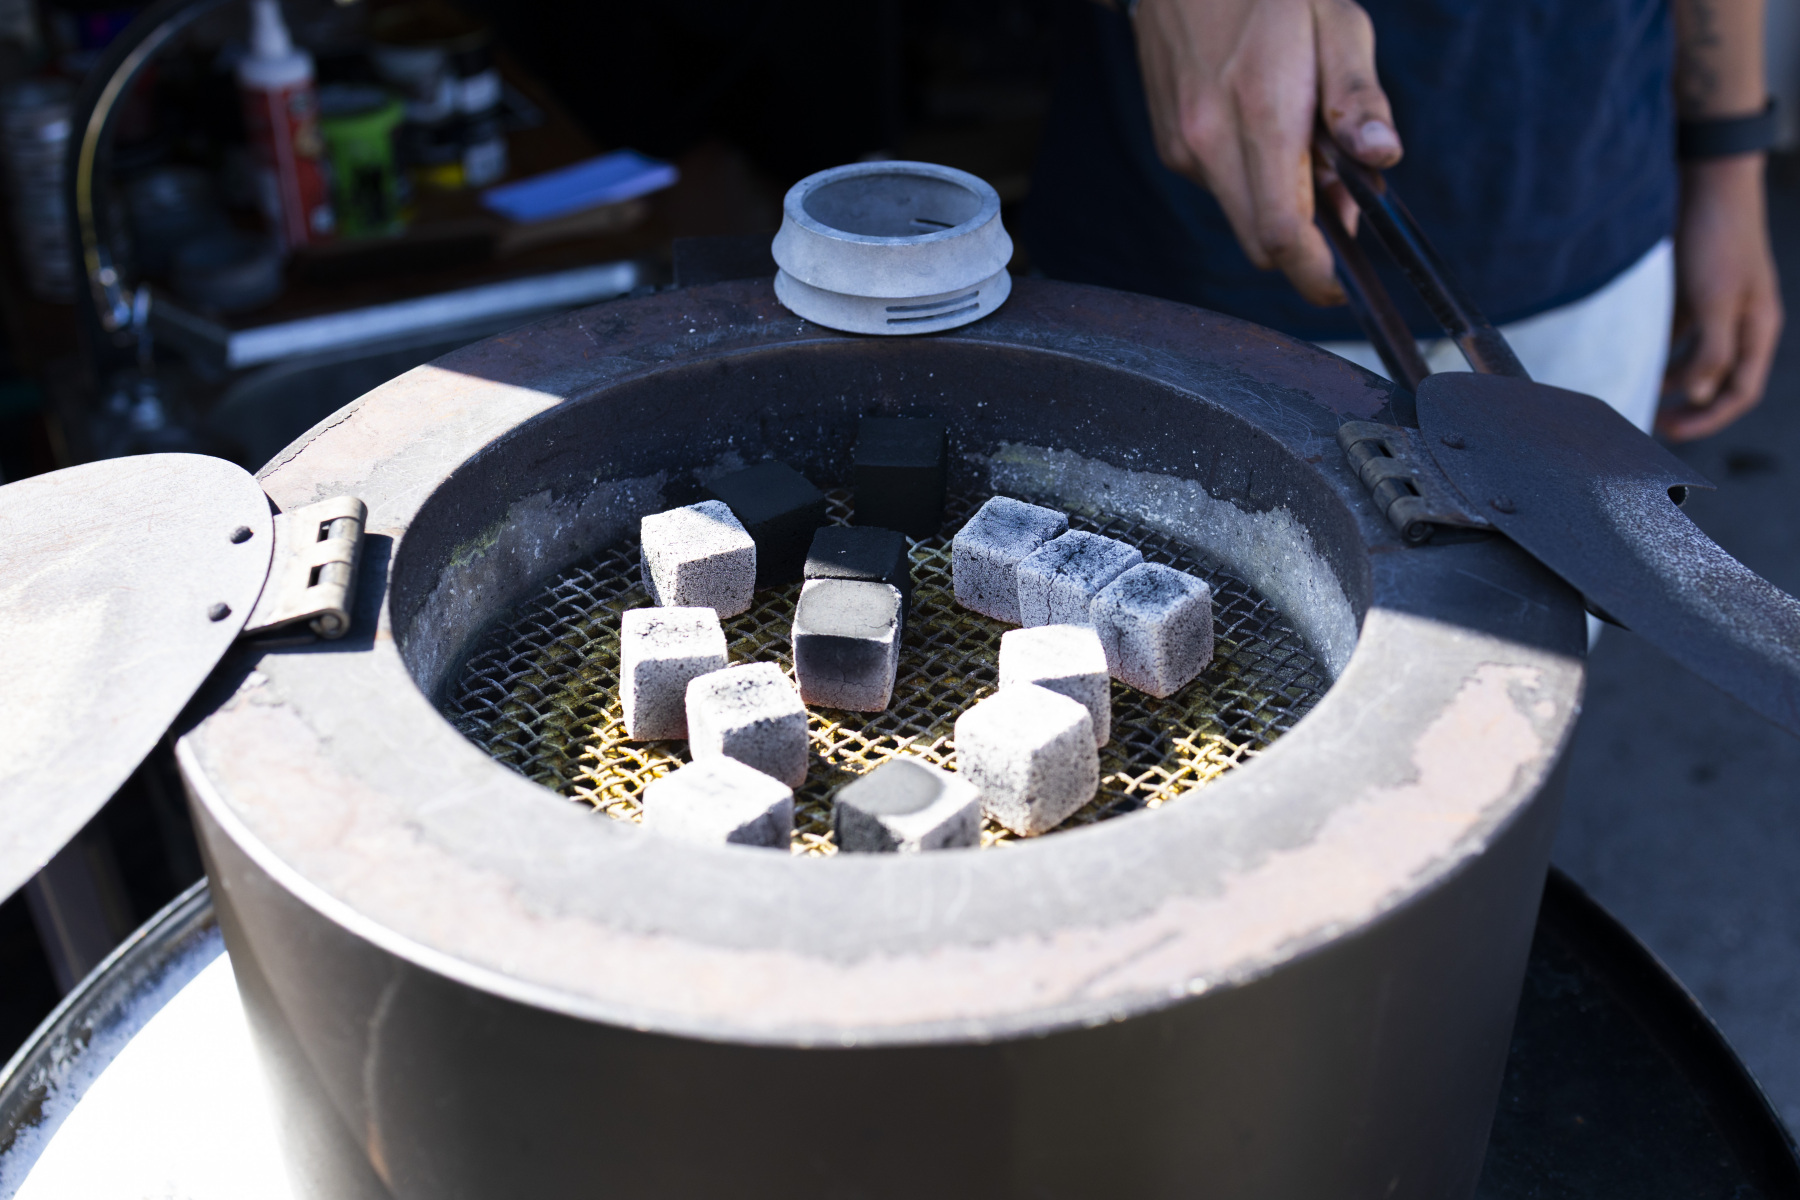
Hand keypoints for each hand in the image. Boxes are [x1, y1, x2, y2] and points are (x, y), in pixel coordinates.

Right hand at [1131, 0, 1401, 305]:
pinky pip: (1219, 190)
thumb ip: (1359, 100)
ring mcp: (1182, 148)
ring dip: (1276, 207)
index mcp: (1260, 112)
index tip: (1340, 287)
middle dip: (1302, 245)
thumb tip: (1383, 161)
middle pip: (1258, 245)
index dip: (1314, 274)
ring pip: (1240, 218)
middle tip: (1337, 198)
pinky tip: (1261, 128)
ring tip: (1298, 143)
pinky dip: (1249, 181)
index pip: (1281, 233)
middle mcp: (1209, 141)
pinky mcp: (1170, 147)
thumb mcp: (1338, 24)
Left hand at [1659, 155, 1783, 440]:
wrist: (1706, 180)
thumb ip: (1713, 352)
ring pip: (1696, 357)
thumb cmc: (1718, 239)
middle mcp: (1741, 321)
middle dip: (1689, 403)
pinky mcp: (1694, 289)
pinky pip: (1679, 332)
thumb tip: (1703, 396)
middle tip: (1652, 420)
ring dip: (1672, 377)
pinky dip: (1661, 348)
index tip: (1670, 431)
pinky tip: (1635, 354)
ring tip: (1639, 387)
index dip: (1708, 417)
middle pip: (1718, 379)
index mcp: (1758, 327)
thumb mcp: (1715, 301)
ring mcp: (1718, 305)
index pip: (1740, 391)